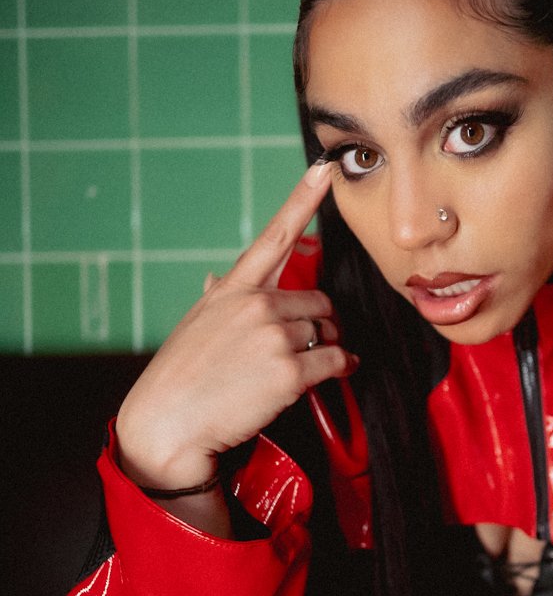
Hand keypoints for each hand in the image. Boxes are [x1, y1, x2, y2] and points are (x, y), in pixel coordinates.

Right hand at [116, 158, 352, 490]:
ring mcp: (273, 336)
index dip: (302, 200)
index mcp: (232, 289)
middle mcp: (254, 305)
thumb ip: (216, 300)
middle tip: (315, 340)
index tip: (323, 170)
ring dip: (330, 345)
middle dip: (321, 321)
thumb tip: (215, 278)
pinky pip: (334, 360)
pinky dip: (343, 366)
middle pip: (316, 301)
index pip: (274, 236)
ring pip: (326, 330)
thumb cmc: (178, 377)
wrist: (168, 425)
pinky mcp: (289, 371)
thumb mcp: (194, 326)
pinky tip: (341, 370)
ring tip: (313, 363)